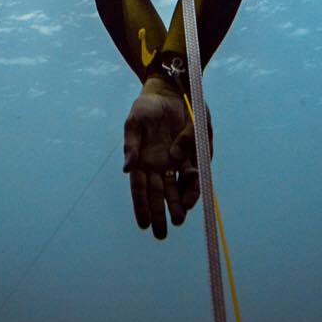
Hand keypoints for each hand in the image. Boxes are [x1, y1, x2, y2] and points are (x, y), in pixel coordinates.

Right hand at [123, 78, 199, 239]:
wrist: (170, 89)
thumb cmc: (146, 107)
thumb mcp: (134, 123)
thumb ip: (131, 145)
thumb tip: (127, 168)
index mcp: (142, 161)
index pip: (140, 190)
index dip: (142, 208)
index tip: (143, 226)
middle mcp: (159, 165)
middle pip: (159, 195)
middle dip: (161, 214)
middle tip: (163, 233)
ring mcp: (176, 161)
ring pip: (177, 188)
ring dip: (179, 203)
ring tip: (180, 217)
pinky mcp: (193, 153)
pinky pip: (193, 173)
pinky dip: (192, 185)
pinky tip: (192, 195)